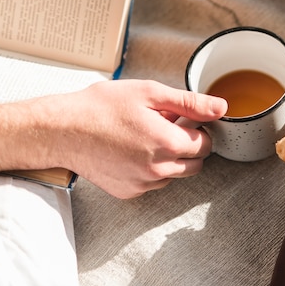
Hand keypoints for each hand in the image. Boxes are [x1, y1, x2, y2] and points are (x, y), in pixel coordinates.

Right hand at [55, 80, 226, 198]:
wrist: (63, 129)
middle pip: (196, 163)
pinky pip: (153, 182)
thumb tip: (221, 108)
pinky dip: (151, 168)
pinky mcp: (128, 192)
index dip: (199, 127)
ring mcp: (142, 184)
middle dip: (189, 144)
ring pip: (175, 174)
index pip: (206, 144)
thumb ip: (190, 102)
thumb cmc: (103, 106)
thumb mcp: (150, 93)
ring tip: (146, 135)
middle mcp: (158, 169)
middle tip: (167, 124)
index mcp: (168, 143)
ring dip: (170, 157)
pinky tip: (133, 149)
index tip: (184, 117)